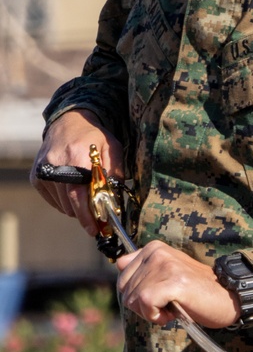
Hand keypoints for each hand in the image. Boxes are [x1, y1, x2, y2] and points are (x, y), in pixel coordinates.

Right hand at [31, 111, 124, 236]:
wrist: (68, 122)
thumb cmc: (94, 137)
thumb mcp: (112, 149)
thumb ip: (115, 173)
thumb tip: (116, 199)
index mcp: (77, 156)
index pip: (79, 195)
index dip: (87, 215)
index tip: (95, 229)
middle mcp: (55, 164)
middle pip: (70, 203)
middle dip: (85, 215)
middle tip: (97, 218)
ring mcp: (43, 170)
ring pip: (62, 204)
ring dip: (76, 208)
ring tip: (87, 198)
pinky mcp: (36, 176)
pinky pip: (52, 199)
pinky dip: (64, 202)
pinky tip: (73, 191)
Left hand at [116, 242, 241, 328]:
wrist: (228, 298)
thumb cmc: (197, 291)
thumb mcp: (167, 274)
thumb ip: (143, 267)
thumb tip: (118, 264)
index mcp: (154, 248)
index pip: (122, 274)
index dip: (137, 293)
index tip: (159, 295)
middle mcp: (157, 253)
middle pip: (126, 290)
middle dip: (143, 305)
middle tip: (168, 303)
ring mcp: (165, 266)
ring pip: (134, 300)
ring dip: (152, 312)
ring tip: (173, 306)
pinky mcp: (172, 283)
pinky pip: (146, 305)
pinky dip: (156, 316)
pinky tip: (173, 313)